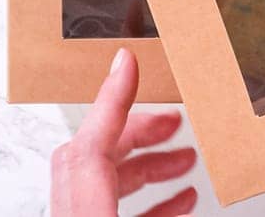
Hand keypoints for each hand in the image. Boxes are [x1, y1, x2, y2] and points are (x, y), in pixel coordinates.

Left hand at [51, 49, 197, 216]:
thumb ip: (161, 208)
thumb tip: (190, 174)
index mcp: (84, 215)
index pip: (89, 149)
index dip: (111, 100)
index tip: (128, 62)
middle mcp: (73, 216)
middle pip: (95, 155)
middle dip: (139, 130)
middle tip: (172, 120)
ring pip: (104, 178)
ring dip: (147, 163)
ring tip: (185, 157)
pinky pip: (113, 205)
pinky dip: (147, 197)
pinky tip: (179, 198)